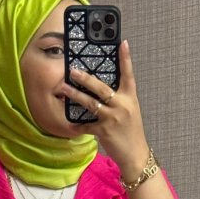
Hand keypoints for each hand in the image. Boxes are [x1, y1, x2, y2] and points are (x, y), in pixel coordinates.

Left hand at [61, 39, 150, 180]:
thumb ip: (119, 99)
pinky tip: (69, 125)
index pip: (128, 74)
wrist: (136, 155)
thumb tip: (103, 90)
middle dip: (85, 78)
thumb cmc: (131, 132)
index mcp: (130, 98)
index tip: (122, 43)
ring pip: (90, 103)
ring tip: (64, 89)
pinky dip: (77, 126)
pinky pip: (86, 126)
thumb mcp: (130, 111)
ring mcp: (112, 118)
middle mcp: (122, 105)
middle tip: (72, 70)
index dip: (126, 59)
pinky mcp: (104, 131)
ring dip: (75, 96)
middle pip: (102, 87)